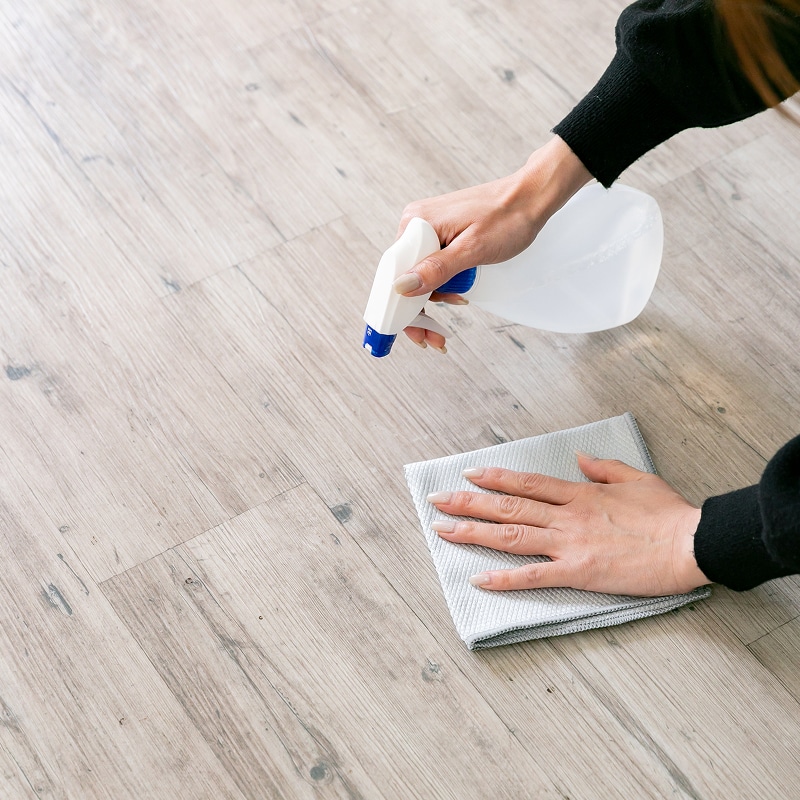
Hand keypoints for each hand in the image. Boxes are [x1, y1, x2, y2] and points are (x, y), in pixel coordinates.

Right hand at [395, 135, 591, 349]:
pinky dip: (442, 284)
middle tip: (432, 339)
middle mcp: (415, 223)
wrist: (530, 199)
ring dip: (433, 298)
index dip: (400, 308)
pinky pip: (431, 265)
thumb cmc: (508, 219)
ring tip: (454, 311)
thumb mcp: (472, 250)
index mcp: (416, 223)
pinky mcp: (440, 233)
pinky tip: (456, 294)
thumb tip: (401, 287)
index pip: (394, 274)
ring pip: (419, 274)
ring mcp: (427, 228)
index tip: (414, 333)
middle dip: (418, 310)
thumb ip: (435, 270)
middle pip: (404, 277)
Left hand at [427, 453, 708, 595]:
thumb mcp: (635, 478)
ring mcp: (570, 543)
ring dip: (473, 532)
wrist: (692, 543)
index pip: (526, 483)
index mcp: (580, 493)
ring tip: (443, 530)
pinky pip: (533, 575)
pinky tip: (479, 579)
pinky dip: (504, 578)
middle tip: (437, 500)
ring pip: (511, 535)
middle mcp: (567, 515)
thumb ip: (602, 467)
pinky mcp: (578, 571)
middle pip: (508, 506)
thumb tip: (579, 458)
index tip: (469, 474)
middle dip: (468, 502)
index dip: (494, 478)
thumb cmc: (668, 514)